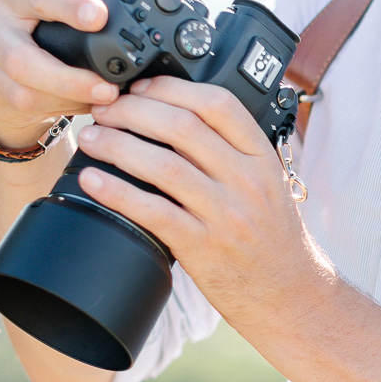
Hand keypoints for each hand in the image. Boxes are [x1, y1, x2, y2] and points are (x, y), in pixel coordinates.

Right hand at [0, 0, 138, 149]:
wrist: (10, 51)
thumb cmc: (49, 13)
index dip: (69, 5)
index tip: (100, 16)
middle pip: (21, 58)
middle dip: (69, 77)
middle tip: (111, 87)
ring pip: (23, 89)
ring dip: (69, 98)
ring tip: (107, 100)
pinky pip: (26, 106)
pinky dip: (63, 108)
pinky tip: (89, 106)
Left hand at [74, 76, 318, 329]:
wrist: (289, 294)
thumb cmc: (272, 237)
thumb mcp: (268, 184)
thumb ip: (234, 152)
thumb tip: (179, 117)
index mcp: (262, 158)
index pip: (217, 103)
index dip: (170, 88)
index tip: (139, 88)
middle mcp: (246, 181)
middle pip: (182, 127)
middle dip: (132, 111)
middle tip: (104, 110)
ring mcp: (226, 214)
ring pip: (163, 164)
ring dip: (116, 145)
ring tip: (91, 139)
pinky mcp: (203, 247)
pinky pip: (153, 211)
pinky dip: (117, 192)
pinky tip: (93, 181)